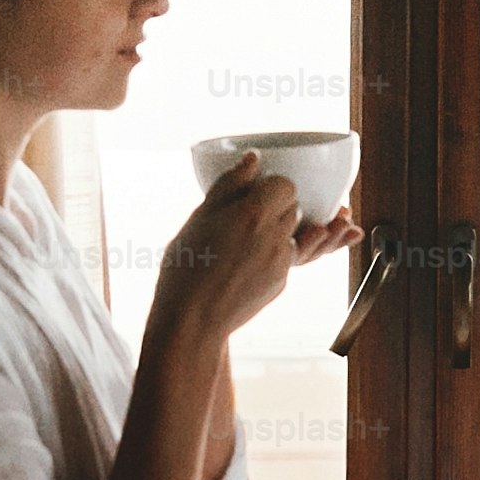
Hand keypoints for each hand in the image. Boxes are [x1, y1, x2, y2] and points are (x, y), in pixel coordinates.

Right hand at [152, 154, 361, 343]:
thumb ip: (229, 185)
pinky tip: (242, 266)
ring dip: (275, 232)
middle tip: (244, 219)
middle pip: (293, 208)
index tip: (251, 195)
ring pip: (292, 234)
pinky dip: (271, 256)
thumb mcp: (199, 218)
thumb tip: (252, 159)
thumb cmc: (186, 266)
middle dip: (275, 208)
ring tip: (242, 244)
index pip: (286, 186)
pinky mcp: (282, 282)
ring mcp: (282, 262)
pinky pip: (285, 258)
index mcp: (253, 214)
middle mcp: (275, 237)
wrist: (191, 320)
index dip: (270, 187)